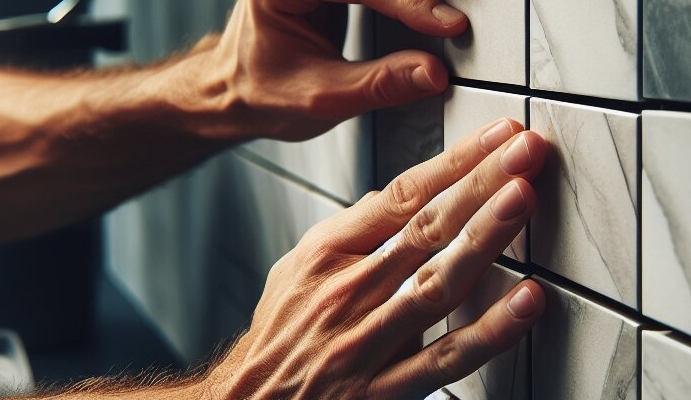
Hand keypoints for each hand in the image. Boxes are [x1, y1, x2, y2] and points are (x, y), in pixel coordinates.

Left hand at [172, 0, 468, 141]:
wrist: (234, 96)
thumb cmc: (261, 95)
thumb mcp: (321, 99)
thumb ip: (379, 84)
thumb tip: (432, 72)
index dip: (410, 5)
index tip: (448, 24)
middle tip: (455, 17)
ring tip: (447, 17)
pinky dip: (407, 1)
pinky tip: (431, 11)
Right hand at [198, 119, 547, 399]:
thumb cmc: (279, 343)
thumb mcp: (295, 272)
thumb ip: (349, 234)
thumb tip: (398, 196)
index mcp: (327, 255)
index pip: (400, 196)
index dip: (453, 162)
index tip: (496, 136)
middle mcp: (347, 293)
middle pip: (425, 228)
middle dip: (480, 182)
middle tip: (525, 149)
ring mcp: (367, 343)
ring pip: (438, 282)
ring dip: (485, 237)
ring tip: (522, 198)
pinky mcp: (386, 394)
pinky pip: (447, 357)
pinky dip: (491, 330)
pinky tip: (527, 301)